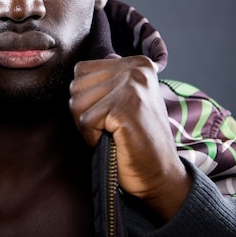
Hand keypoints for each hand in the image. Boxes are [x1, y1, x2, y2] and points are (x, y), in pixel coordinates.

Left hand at [69, 55, 190, 220]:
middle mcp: (136, 69)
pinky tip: (114, 141)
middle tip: (109, 128)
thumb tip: (77, 71)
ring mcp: (132, 86)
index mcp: (137, 63)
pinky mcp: (125, 107)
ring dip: (87, 127)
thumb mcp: (124, 99)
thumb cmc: (137, 139)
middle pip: (75, 86)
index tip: (110, 114)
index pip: (81, 70)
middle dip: (84, 113)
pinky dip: (92, 138)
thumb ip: (106, 80)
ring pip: (76, 103)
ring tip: (112, 134)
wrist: (159, 173)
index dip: (86, 99)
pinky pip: (84, 121)